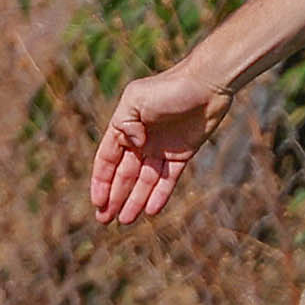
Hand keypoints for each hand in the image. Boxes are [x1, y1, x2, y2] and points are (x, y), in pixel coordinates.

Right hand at [88, 66, 235, 223]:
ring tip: (125, 221)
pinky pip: (168, 179)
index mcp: (124, 127)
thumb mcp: (137, 100)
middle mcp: (141, 140)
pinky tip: (151, 210)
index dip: (101, 181)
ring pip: (144, 181)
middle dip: (114, 197)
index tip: (97, 203)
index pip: (107, 159)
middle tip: (105, 220)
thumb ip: (126, 124)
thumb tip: (132, 147)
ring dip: (134, 201)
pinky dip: (160, 194)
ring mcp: (161, 149)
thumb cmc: (169, 87)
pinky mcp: (181, 155)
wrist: (207, 84)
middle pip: (124, 175)